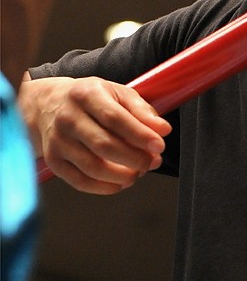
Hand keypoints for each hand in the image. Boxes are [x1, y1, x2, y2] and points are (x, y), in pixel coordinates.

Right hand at [19, 76, 171, 194]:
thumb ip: (142, 110)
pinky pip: (80, 181)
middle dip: (135, 158)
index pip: (115, 118)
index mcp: (86, 95)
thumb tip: (163, 130)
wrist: (49, 105)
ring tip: (139, 172)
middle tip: (153, 162)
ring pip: (93, 167)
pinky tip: (121, 183)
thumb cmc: (91, 99)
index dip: (140, 135)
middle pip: (104, 145)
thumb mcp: (118, 93)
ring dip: (122, 175)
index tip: (160, 146)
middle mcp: (68, 118)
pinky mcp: (54, 161)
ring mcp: (58, 141)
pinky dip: (105, 187)